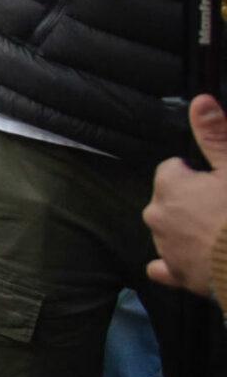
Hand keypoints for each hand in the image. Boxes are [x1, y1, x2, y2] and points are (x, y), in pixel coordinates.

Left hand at [146, 93, 226, 294]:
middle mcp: (156, 215)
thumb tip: (201, 101)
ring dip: (188, 230)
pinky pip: (165, 267)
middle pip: (170, 200)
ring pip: (169, 230)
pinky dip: (175, 264)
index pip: (172, 169)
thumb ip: (215, 135)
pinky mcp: (175, 275)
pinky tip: (192, 263)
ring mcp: (164, 247)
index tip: (217, 182)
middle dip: (192, 202)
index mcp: (168, 186)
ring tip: (221, 234)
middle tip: (223, 209)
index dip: (197, 175)